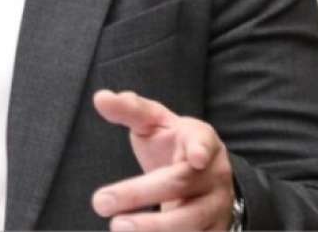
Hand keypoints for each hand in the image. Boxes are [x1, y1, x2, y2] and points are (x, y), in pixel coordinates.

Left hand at [90, 90, 234, 230]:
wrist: (205, 175)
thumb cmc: (173, 142)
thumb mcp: (155, 121)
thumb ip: (130, 109)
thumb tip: (101, 98)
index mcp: (201, 140)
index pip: (203, 142)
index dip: (200, 149)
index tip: (196, 157)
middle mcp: (214, 174)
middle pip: (180, 185)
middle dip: (139, 193)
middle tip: (100, 202)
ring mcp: (217, 206)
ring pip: (189, 222)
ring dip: (153, 228)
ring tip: (117, 226)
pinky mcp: (215, 231)